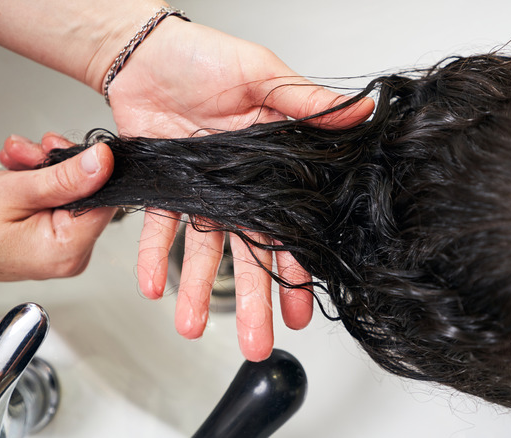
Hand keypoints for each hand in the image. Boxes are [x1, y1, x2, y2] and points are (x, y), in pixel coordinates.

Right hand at [0, 139, 114, 304]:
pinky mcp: (47, 238)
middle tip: (30, 153)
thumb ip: (64, 178)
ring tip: (14, 163)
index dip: (91, 168)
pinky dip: (37, 181)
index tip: (64, 149)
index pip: (108, 201)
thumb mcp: (12, 192)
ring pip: (71, 192)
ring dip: (44, 168)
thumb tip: (105, 162)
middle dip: (60, 164)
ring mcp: (58, 249)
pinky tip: (15, 174)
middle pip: (90, 194)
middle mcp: (68, 256)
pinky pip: (55, 201)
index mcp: (65, 251)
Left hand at [106, 19, 374, 360]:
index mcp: (270, 164)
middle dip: (253, 300)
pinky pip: (159, 227)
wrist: (147, 52)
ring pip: (204, 249)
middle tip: (255, 343)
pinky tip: (154, 286)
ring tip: (193, 328)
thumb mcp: (264, 73)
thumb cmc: (206, 56)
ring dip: (199, 291)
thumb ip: (307, 101)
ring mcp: (201, 189)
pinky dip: (154, 256)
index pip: (288, 227)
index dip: (295, 271)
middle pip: (248, 251)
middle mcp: (239, 185)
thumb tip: (363, 112)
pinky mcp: (165, 186)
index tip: (299, 313)